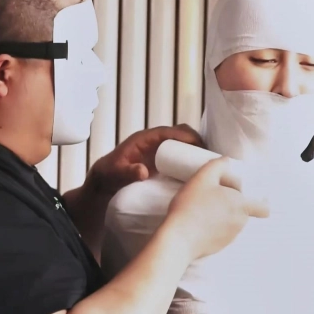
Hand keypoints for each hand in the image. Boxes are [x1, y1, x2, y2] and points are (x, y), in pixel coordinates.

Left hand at [89, 124, 203, 194]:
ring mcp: (159, 149)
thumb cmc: (108, 176)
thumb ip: (127, 173)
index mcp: (144, 139)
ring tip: (210, 162)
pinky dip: (191, 156)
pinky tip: (201, 168)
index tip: (199, 144)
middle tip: (209, 156)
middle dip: (196, 141)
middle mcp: (154, 141)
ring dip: (196, 148)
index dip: (185, 135)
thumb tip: (144, 171)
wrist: (104, 182)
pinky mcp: (162, 158)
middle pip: (180, 133)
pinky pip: (180, 152)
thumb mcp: (116, 175)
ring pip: (182, 142)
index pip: (168, 131)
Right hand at [164, 157, 269, 259]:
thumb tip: (226, 161)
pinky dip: (214, 228)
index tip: (251, 196)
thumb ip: (217, 165)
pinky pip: (221, 234)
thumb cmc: (191, 207)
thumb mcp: (202, 178)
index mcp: (242, 206)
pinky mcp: (219, 247)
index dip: (261, 202)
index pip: (264, 209)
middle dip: (234, 204)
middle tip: (217, 196)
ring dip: (224, 216)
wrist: (178, 238)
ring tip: (205, 208)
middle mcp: (240, 223)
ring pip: (233, 223)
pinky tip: (200, 222)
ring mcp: (230, 237)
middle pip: (245, 212)